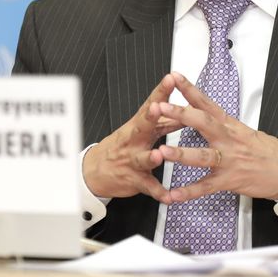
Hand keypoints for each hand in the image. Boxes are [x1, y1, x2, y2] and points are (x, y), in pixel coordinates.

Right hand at [82, 73, 181, 202]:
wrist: (94, 172)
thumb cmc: (121, 147)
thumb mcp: (140, 131)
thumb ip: (163, 122)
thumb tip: (183, 110)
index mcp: (138, 126)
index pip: (151, 105)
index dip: (160, 92)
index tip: (170, 79)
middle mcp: (134, 141)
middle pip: (142, 126)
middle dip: (151, 116)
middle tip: (157, 107)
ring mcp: (132, 161)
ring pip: (143, 158)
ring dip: (151, 157)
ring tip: (159, 155)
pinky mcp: (134, 180)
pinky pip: (148, 187)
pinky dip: (159, 193)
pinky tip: (169, 197)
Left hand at [157, 72, 277, 202]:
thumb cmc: (266, 150)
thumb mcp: (244, 130)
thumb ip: (222, 123)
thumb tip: (201, 111)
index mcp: (230, 125)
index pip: (207, 103)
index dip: (190, 89)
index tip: (173, 77)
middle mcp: (228, 139)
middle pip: (203, 123)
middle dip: (180, 114)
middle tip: (160, 107)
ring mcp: (229, 160)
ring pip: (203, 156)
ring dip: (181, 155)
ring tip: (162, 152)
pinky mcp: (230, 181)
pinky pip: (206, 187)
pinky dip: (189, 192)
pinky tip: (173, 195)